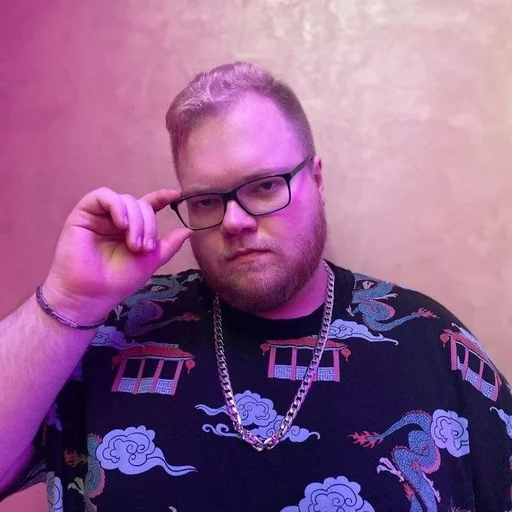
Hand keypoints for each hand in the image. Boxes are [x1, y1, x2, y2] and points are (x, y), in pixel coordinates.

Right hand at [42, 187, 190, 323]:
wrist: (92, 295)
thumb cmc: (119, 280)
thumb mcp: (150, 261)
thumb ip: (168, 245)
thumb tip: (189, 230)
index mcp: (132, 228)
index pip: (148, 205)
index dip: (162, 198)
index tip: (176, 195)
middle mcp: (116, 219)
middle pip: (140, 205)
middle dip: (148, 224)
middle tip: (144, 248)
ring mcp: (99, 216)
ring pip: (125, 200)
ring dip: (135, 220)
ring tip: (134, 244)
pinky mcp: (82, 214)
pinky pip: (102, 196)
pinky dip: (116, 206)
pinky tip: (121, 224)